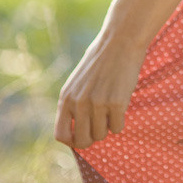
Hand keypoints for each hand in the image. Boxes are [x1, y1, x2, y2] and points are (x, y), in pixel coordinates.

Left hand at [54, 31, 147, 150]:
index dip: (72, 140)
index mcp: (66, 97)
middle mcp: (78, 102)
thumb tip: (75, 133)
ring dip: (108, 126)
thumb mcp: (78, 82)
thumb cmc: (102, 61)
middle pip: (82, 141)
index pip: (61, 135)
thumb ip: (73, 103)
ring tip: (111, 108)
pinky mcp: (116, 102)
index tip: (83, 134)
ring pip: (101, 135)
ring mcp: (97, 103)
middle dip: (93, 137)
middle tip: (101, 124)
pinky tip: (121, 104)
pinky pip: (117, 128)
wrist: (121, 41)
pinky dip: (120, 121)